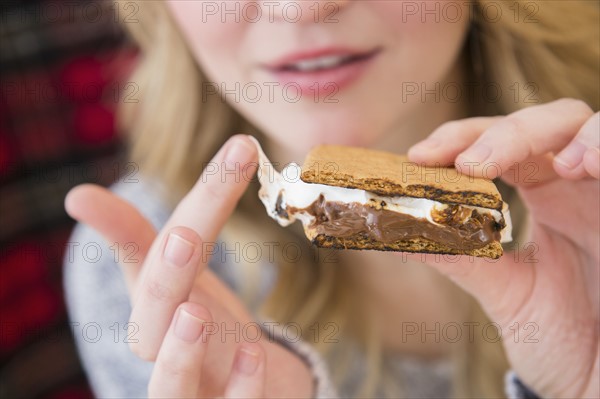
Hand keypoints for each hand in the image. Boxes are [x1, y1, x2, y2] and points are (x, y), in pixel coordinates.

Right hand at [65, 135, 312, 397]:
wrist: (238, 382)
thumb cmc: (203, 324)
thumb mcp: (179, 275)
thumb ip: (141, 235)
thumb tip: (79, 195)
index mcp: (154, 307)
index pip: (160, 253)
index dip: (162, 215)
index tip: (176, 168)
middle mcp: (165, 349)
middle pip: (155, 319)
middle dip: (164, 279)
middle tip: (183, 237)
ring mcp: (194, 387)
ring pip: (171, 387)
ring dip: (178, 354)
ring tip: (195, 313)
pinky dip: (240, 387)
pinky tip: (254, 353)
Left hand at [408, 99, 598, 397]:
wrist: (598, 379)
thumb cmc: (557, 335)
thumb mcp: (501, 292)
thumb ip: (454, 255)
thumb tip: (385, 233)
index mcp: (538, 193)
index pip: (496, 142)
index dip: (460, 138)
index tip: (420, 157)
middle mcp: (572, 184)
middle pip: (542, 122)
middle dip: (504, 133)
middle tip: (469, 163)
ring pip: (586, 126)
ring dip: (558, 134)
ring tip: (544, 165)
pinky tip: (584, 167)